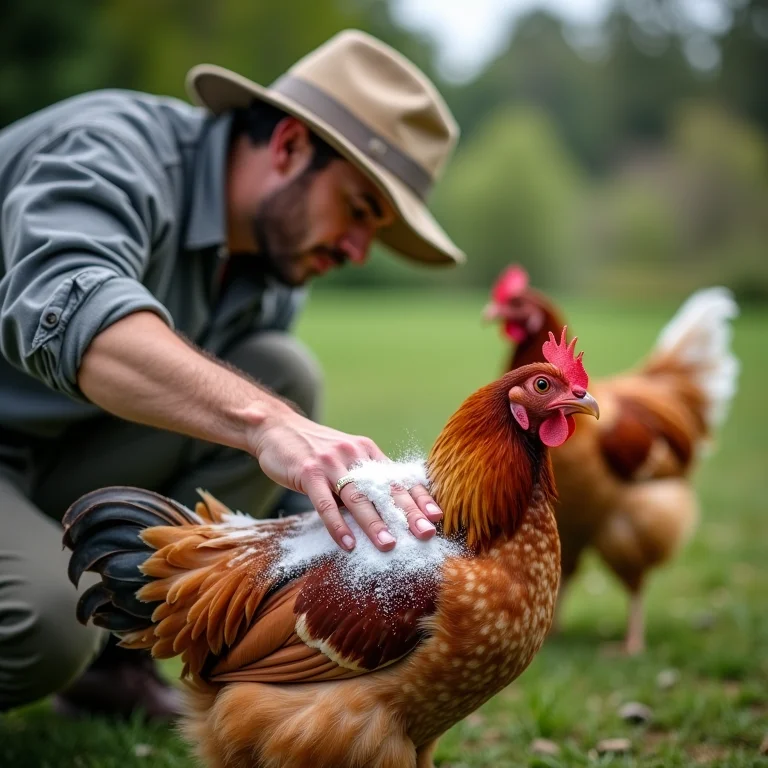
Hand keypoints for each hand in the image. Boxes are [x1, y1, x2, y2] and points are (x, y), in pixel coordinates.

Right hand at [247, 408, 442, 551]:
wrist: (277, 429)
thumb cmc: (314, 451)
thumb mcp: (345, 459)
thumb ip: (363, 480)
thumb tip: (387, 511)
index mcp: (367, 452)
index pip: (398, 477)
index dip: (419, 496)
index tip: (437, 516)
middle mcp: (354, 455)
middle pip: (384, 488)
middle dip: (407, 512)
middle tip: (425, 533)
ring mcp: (331, 463)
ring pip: (357, 497)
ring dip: (375, 523)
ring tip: (389, 545)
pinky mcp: (308, 472)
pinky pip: (324, 503)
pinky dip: (337, 525)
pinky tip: (347, 544)